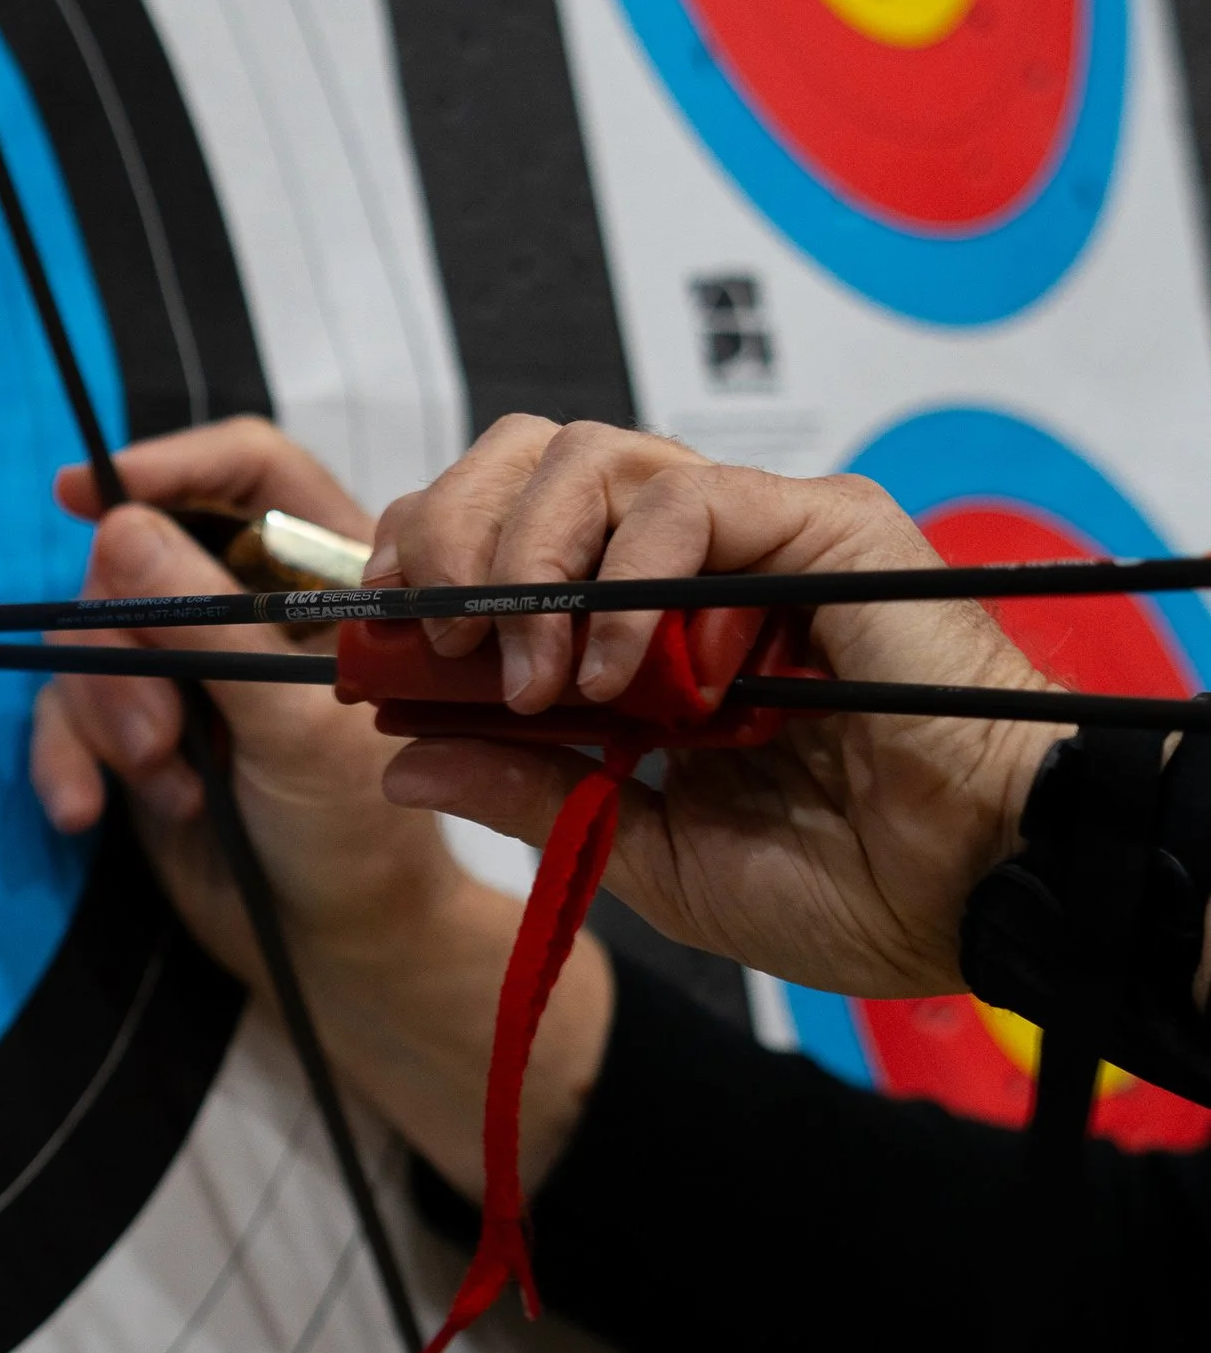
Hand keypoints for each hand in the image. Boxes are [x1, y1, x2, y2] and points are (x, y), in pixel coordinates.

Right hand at [29, 418, 611, 1198]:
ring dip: (106, 712)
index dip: (173, 464)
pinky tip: (83, 812)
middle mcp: (251, 607)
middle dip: (129, 644)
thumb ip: (207, 626)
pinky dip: (67, 756)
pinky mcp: (139, 730)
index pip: (248, 471)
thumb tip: (117, 526)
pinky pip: (65, 708)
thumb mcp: (292, 724)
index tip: (88, 490)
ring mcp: (189, 669)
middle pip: (144, 556)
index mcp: (326, 575)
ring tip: (163, 786)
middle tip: (157, 732)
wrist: (335, 953)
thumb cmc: (357, 836)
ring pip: (94, 636)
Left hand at [374, 417, 1064, 997]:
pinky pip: (692, 498)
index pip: (508, 528)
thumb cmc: (843, 882)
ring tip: (535, 672)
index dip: (432, 554)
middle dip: (456, 535)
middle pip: (532, 463)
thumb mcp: (640, 844)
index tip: (386, 630)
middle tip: (443, 639)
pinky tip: (625, 676)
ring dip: (532, 555)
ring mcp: (756, 537)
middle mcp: (692, 565)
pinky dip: (633, 578)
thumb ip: (526, 790)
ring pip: (594, 458)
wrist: (965, 894)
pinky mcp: (822, 526)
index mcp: (644, 629)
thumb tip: (402, 759)